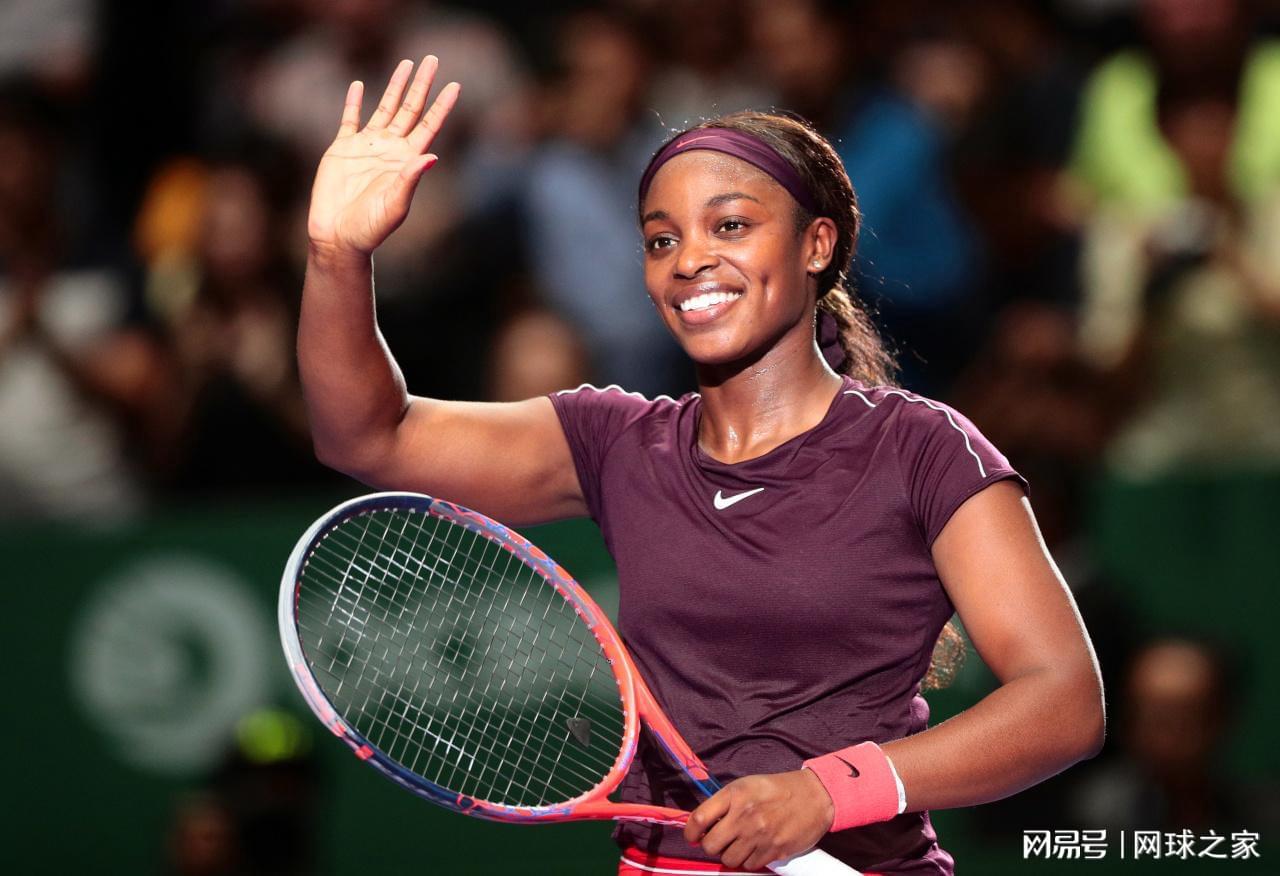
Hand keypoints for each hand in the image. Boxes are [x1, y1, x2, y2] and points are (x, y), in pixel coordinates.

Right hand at [307, 56, 459, 257]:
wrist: (339, 237)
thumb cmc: (371, 228)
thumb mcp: (395, 205)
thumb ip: (411, 179)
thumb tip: (432, 156)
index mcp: (407, 161)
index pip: (429, 126)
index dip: (442, 105)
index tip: (455, 84)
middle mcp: (390, 149)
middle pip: (410, 109)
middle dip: (422, 84)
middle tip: (432, 59)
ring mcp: (367, 147)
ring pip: (385, 108)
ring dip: (395, 86)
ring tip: (406, 63)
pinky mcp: (342, 149)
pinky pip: (349, 119)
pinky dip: (353, 102)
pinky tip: (358, 85)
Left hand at [684, 769, 834, 870]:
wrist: (814, 797)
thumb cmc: (777, 789)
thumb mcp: (747, 785)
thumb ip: (724, 802)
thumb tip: (702, 824)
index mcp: (736, 795)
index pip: (699, 818)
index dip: (690, 831)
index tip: (692, 835)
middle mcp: (745, 816)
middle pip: (710, 845)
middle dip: (710, 845)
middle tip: (719, 840)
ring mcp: (759, 836)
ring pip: (729, 860)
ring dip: (730, 854)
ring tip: (740, 843)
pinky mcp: (774, 851)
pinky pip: (749, 865)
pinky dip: (749, 860)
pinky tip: (755, 847)